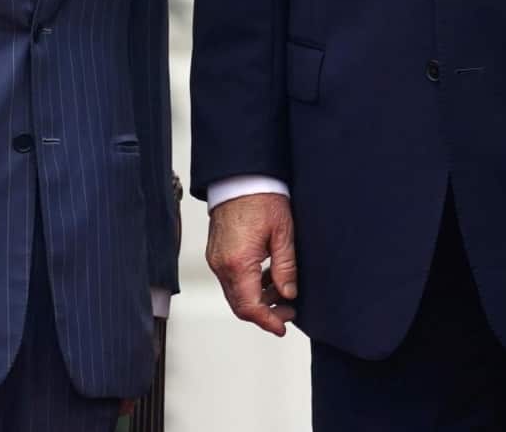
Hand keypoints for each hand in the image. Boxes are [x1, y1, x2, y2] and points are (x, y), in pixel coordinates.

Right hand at [206, 193, 297, 335]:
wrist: (240, 178)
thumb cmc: (262, 199)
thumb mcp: (283, 233)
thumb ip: (286, 268)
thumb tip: (288, 295)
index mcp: (239, 262)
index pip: (250, 307)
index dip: (267, 321)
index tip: (282, 327)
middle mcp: (222, 265)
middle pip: (240, 305)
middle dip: (265, 313)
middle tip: (289, 311)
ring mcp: (217, 260)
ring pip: (236, 294)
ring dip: (258, 299)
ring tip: (282, 290)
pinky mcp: (217, 253)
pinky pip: (231, 279)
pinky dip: (249, 285)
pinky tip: (268, 277)